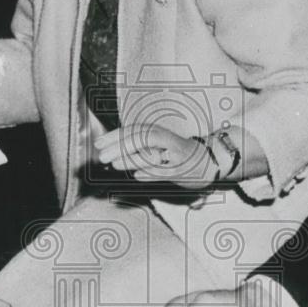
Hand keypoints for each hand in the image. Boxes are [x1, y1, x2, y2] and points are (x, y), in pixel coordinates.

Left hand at [93, 124, 215, 188]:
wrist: (209, 162)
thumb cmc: (178, 156)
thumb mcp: (158, 147)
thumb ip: (138, 148)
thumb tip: (109, 152)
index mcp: (158, 133)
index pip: (134, 130)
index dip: (115, 135)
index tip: (98, 143)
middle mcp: (167, 141)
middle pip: (142, 138)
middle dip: (120, 146)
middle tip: (102, 155)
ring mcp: (175, 156)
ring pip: (152, 155)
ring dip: (132, 159)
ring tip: (114, 164)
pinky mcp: (182, 171)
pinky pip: (165, 172)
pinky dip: (151, 173)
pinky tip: (137, 176)